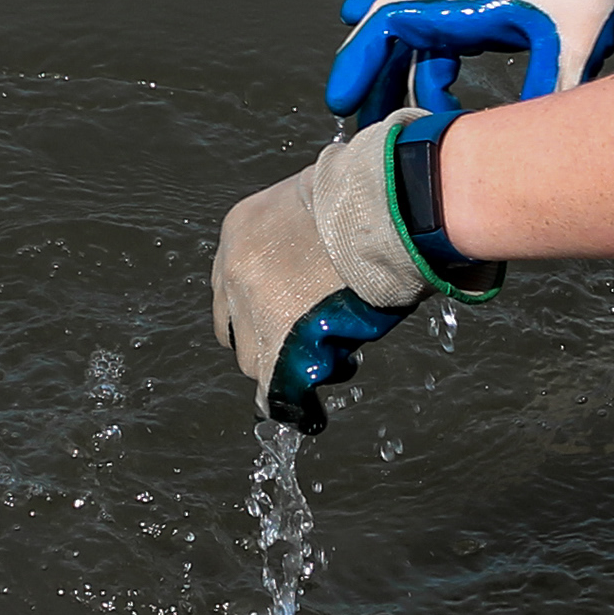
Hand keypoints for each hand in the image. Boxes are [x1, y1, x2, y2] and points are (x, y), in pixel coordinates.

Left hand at [210, 109, 497, 430]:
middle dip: (267, 338)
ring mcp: (250, 304)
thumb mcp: (313, 206)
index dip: (259, 305)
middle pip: (235, 325)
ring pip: (253, 359)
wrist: (381, 208)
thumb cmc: (366, 203)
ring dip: (287, 364)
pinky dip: (291, 400)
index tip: (284, 315)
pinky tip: (311, 412)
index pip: (232, 282)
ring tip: (332, 360)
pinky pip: (273, 386)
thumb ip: (301, 240)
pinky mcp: (275, 337)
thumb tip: (320, 263)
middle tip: (307, 342)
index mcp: (239, 229)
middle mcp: (232, 267)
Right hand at [325, 0, 613, 125]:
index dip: (358, 65)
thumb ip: (545, 96)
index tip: (351, 109)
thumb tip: (527, 148)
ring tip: (369, 93)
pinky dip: (400, 9)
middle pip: (387, 29)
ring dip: (385, 55)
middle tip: (351, 116)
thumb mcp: (573, 49)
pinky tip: (380, 0)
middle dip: (365, 74)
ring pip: (406, 18)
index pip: (387, 28)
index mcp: (464, 4)